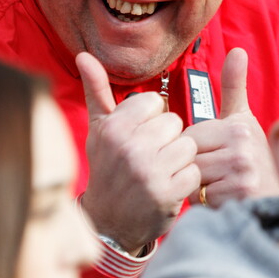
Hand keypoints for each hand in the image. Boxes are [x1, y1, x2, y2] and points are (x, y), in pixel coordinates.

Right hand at [77, 52, 199, 253]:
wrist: (108, 222)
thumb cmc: (106, 167)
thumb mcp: (98, 129)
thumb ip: (97, 90)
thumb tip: (84, 55)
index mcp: (114, 128)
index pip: (154, 103)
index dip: (151, 119)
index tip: (138, 136)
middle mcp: (130, 147)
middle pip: (174, 123)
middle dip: (166, 139)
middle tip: (149, 156)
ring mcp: (149, 172)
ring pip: (188, 146)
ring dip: (179, 159)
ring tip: (160, 170)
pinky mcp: (167, 194)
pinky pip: (194, 172)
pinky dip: (185, 180)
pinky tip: (168, 186)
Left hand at [183, 48, 278, 207]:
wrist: (278, 200)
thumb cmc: (255, 158)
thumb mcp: (244, 120)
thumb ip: (233, 86)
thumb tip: (237, 50)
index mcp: (238, 127)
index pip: (190, 137)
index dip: (196, 148)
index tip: (215, 154)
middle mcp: (242, 149)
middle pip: (190, 157)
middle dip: (197, 168)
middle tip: (218, 172)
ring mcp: (242, 174)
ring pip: (193, 178)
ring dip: (200, 186)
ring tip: (222, 185)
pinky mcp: (239, 198)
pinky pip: (202, 198)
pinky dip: (209, 203)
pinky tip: (227, 199)